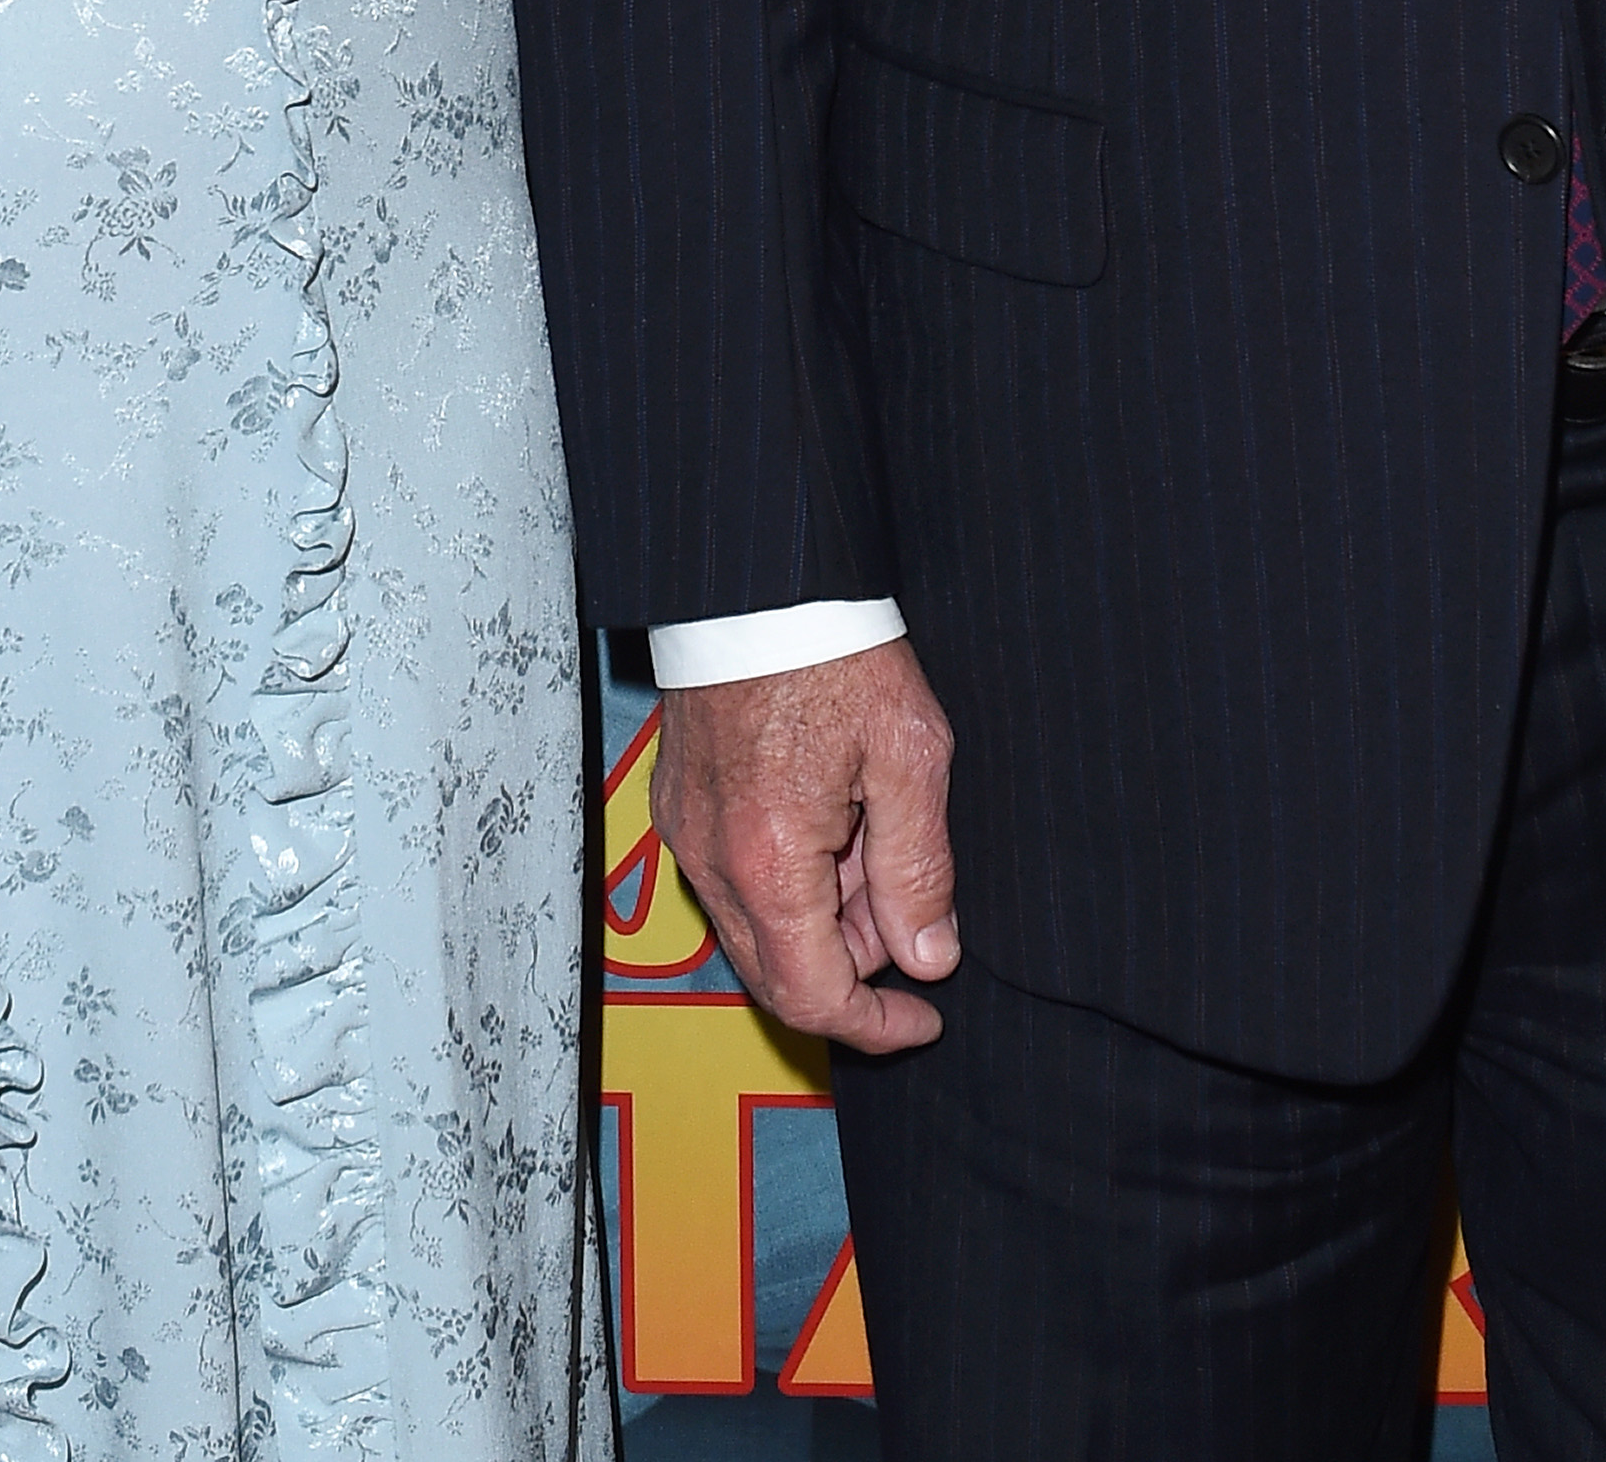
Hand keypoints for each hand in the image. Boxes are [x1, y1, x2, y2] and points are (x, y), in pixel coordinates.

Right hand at [651, 637, 958, 1052]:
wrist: (760, 578)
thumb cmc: (835, 652)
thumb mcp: (909, 758)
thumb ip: (918, 870)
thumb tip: (927, 958)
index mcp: (769, 861)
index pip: (813, 994)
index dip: (874, 1025)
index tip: (924, 1017)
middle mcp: (712, 859)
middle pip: (778, 971)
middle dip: (853, 964)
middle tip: (909, 906)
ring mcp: (686, 830)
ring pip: (755, 926)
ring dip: (822, 917)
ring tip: (874, 837)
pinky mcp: (678, 801)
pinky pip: (732, 878)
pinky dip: (785, 879)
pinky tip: (831, 818)